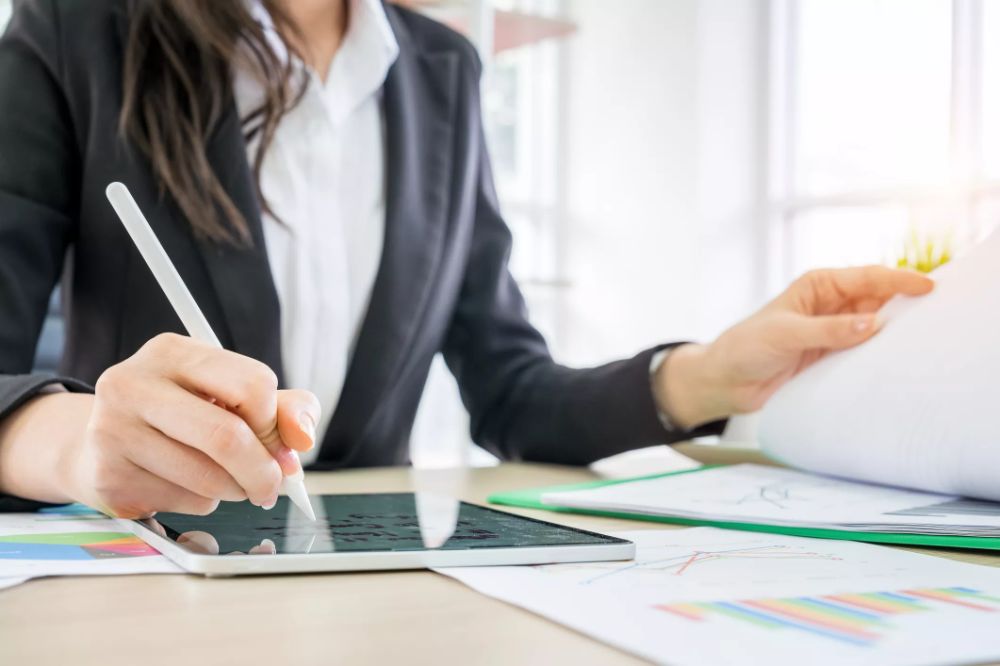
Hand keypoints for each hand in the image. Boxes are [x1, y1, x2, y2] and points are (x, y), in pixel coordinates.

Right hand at [56, 333, 319, 516]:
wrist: (104, 445)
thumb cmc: (184, 414)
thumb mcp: (235, 395)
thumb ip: (285, 409)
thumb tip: (303, 437)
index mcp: (173, 352)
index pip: (252, 385)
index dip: (274, 423)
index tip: (276, 440)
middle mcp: (134, 384)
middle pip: (227, 437)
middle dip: (263, 471)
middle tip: (272, 486)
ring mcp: (113, 431)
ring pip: (208, 478)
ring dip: (235, 490)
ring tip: (228, 481)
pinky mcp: (108, 477)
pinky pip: (183, 502)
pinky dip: (203, 503)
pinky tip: (186, 486)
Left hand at [655, 266, 934, 427]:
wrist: (727, 381)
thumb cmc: (747, 346)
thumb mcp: (785, 334)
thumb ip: (828, 331)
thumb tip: (872, 325)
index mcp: (819, 285)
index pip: (868, 277)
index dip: (900, 280)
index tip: (928, 287)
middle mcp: (831, 304)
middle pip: (880, 300)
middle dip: (906, 305)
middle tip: (937, 315)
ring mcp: (835, 331)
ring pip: (877, 327)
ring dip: (896, 332)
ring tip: (924, 340)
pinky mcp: (834, 356)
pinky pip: (866, 352)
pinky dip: (881, 354)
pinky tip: (899, 361)